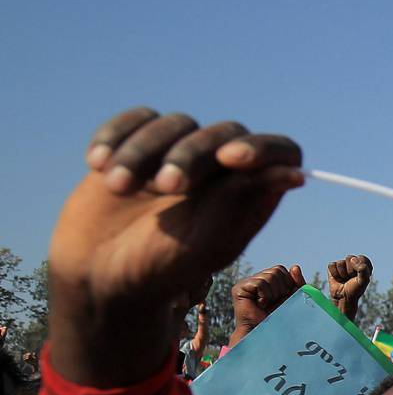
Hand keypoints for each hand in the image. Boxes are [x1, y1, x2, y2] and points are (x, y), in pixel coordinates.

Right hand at [47, 109, 303, 385]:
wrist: (99, 274)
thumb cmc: (159, 267)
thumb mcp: (203, 243)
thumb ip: (240, 203)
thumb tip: (292, 173)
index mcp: (250, 193)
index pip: (280, 152)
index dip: (263, 149)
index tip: (230, 159)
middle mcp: (220, 168)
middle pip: (225, 133)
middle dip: (192, 155)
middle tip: (165, 188)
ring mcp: (179, 152)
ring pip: (176, 123)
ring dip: (144, 152)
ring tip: (117, 187)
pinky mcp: (138, 144)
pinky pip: (135, 120)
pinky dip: (116, 136)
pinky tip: (97, 164)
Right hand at [230, 264, 305, 344]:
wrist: (266, 332)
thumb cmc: (280, 317)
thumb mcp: (293, 298)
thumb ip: (297, 283)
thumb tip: (295, 266)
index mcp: (267, 279)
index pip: (281, 269)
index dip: (286, 284)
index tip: (281, 298)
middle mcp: (255, 278)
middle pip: (276, 271)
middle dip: (280, 289)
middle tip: (273, 302)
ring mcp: (246, 283)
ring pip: (269, 276)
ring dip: (273, 294)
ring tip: (266, 304)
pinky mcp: (239, 288)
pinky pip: (260, 283)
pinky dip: (264, 296)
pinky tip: (259, 304)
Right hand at [326, 255, 372, 321]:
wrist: (343, 297)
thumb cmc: (355, 289)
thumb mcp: (363, 281)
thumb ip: (363, 270)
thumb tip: (353, 259)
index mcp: (363, 264)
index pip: (362, 258)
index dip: (359, 267)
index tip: (359, 275)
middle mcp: (353, 262)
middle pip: (350, 258)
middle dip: (350, 270)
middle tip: (351, 278)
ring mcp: (342, 264)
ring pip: (340, 262)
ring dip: (342, 273)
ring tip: (344, 279)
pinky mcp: (333, 267)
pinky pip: (332, 265)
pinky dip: (334, 273)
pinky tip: (337, 278)